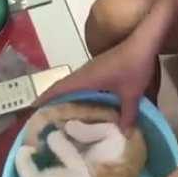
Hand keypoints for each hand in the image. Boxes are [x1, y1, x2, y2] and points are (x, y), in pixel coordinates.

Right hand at [40, 35, 156, 131]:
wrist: (144, 41)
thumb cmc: (134, 66)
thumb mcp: (132, 93)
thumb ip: (128, 114)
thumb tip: (125, 135)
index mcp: (86, 78)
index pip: (58, 89)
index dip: (44, 99)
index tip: (33, 111)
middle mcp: (85, 73)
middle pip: (63, 87)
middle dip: (53, 101)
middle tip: (48, 119)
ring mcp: (92, 69)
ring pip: (74, 85)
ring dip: (67, 97)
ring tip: (64, 114)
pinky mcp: (101, 67)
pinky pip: (84, 83)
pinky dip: (79, 93)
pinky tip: (87, 103)